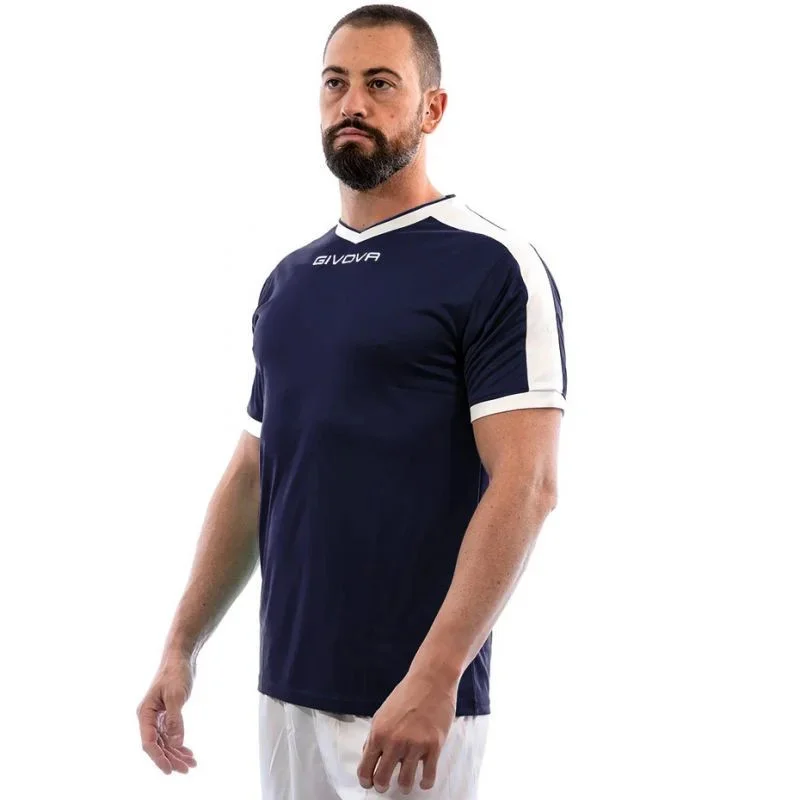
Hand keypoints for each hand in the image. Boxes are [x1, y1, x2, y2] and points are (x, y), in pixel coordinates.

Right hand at [137, 654, 197, 773]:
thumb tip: (175, 744)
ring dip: (176, 754)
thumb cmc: (175, 672)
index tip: (170, 770)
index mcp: (145, 713)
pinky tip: (188, 753)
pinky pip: (170, 735)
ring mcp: (157, 717)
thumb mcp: (175, 695)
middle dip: (171, 759)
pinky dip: (179, 744)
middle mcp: (148, 717)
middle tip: (187, 770)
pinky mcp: (166, 714)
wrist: (181, 657)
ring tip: (191, 764)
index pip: (149, 742)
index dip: (159, 758)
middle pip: (158, 745)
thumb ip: (174, 720)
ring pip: (165, 742)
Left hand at [357, 669, 457, 794]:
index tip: (370, 783)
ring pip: (405, 782)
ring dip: (404, 786)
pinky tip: (423, 780)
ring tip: (405, 783)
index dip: (366, 780)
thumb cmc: (407, 694)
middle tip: (385, 785)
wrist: (431, 680)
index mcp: (379, 733)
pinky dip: (425, 783)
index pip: (365, 768)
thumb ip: (375, 736)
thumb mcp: (382, 713)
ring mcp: (415, 745)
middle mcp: (394, 741)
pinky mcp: (434, 746)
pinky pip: (428, 776)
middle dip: (382, 786)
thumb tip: (368, 756)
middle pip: (382, 779)